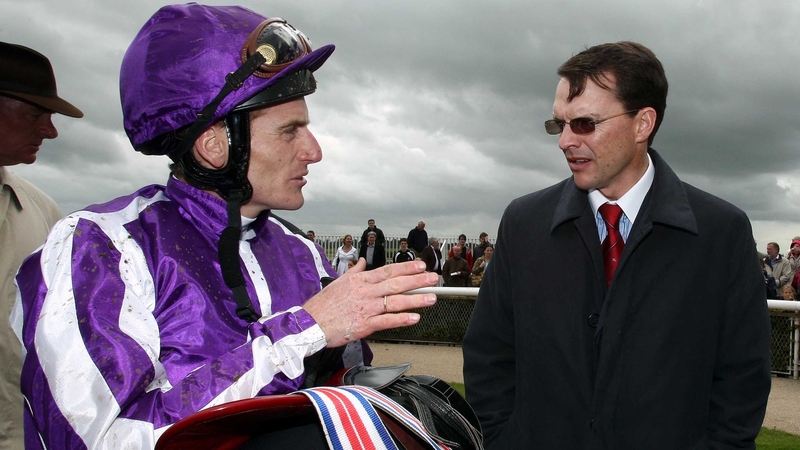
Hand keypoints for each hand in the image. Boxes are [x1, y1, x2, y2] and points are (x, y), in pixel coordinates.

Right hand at [303, 258, 437, 346]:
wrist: (309, 324)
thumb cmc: (322, 305)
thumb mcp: (338, 282)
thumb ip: (355, 272)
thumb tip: (364, 263)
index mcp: (360, 280)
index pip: (388, 271)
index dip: (406, 268)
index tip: (420, 265)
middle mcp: (365, 292)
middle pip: (396, 283)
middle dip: (417, 280)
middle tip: (433, 278)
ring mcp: (366, 308)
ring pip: (395, 301)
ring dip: (415, 299)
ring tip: (431, 298)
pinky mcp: (364, 325)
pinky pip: (387, 321)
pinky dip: (401, 319)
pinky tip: (414, 318)